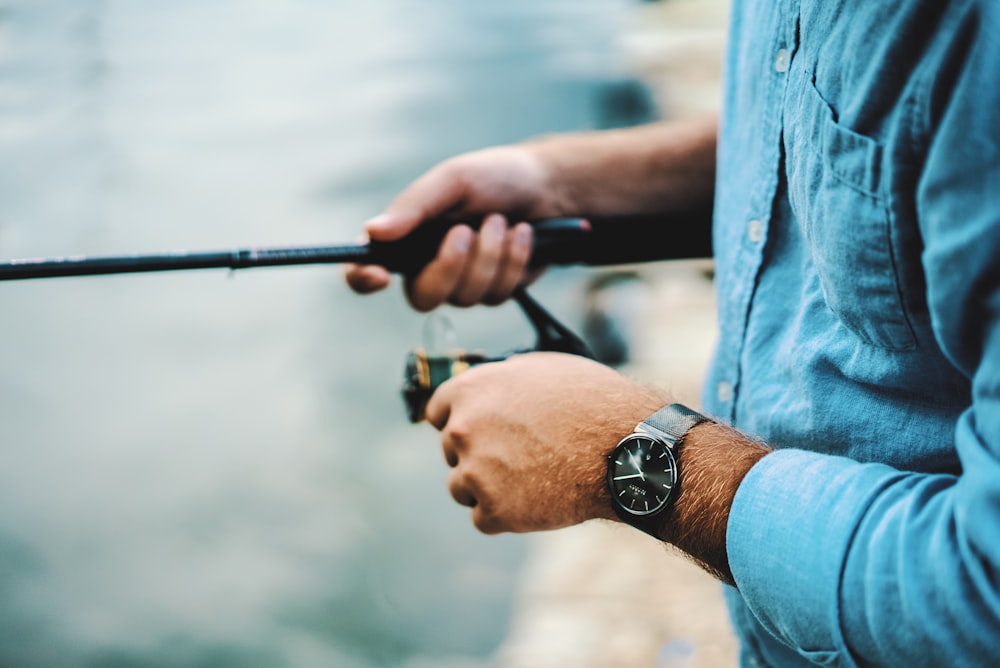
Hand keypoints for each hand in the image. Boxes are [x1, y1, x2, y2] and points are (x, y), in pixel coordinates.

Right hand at [343, 145, 561, 311]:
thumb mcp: (454, 180)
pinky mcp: (495, 291)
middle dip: (450, 267)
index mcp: (405, 235)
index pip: (365, 268)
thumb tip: (372, 232)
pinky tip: (522, 235)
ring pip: (466, 297)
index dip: (363, 279)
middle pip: (422, 298)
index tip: (380, 276)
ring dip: (490, 255)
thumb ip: (414, 206)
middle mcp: (427, 265)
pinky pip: (498, 294)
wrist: (549, 187)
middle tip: (467, 230)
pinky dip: (513, 260)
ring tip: (501, 221)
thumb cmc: (494, 177)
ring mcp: (462, 283)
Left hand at [424, 351, 666, 533]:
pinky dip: (506, 515)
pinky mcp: (493, 511)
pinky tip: (537, 500)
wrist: (624, 447)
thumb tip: (488, 386)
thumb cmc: (591, 401)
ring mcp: (474, 472)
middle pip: (451, 451)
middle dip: (478, 454)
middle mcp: (462, 429)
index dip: (462, 421)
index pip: (438, 412)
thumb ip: (503, 378)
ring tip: (533, 478)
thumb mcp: (543, 367)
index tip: (481, 433)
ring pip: (462, 487)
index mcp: (469, 389)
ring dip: (487, 487)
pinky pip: (484, 518)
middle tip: (521, 456)